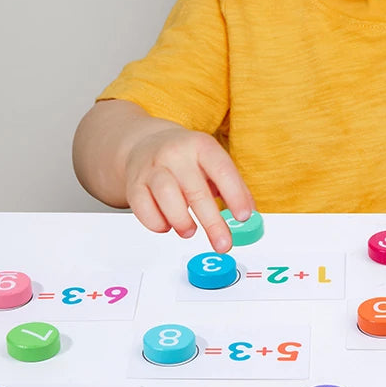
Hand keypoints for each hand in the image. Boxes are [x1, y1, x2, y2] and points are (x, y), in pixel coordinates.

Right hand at [124, 125, 254, 252]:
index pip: (222, 170)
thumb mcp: (212, 161)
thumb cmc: (185, 158)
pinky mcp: (134, 184)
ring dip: (181, 220)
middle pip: (195, 189)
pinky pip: (142, 206)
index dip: (234, 194)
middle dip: (212, 222)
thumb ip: (232, 187)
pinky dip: (156, 222)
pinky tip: (167, 225)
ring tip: (190, 231)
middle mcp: (176, 154)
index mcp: (201, 146)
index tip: (244, 217)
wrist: (145, 143)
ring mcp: (152, 168)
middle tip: (224, 243)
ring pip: (166, 195)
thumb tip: (251, 217)